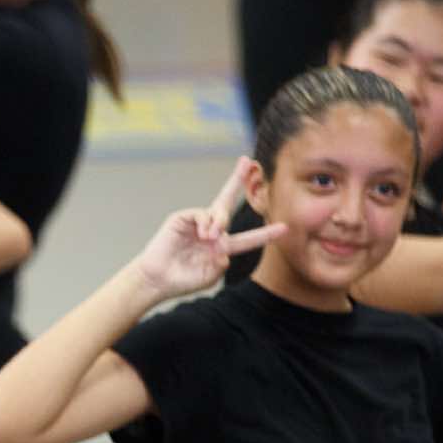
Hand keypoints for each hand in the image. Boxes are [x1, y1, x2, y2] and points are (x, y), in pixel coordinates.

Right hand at [130, 156, 286, 300]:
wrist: (157, 280)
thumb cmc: (183, 281)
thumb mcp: (210, 276)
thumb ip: (222, 262)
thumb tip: (223, 243)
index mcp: (221, 247)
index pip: (248, 239)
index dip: (265, 234)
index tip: (284, 228)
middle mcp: (211, 231)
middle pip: (227, 202)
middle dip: (236, 180)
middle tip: (247, 161)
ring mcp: (196, 223)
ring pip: (218, 211)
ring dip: (219, 223)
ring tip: (210, 238)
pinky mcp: (182, 218)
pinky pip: (201, 214)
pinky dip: (205, 223)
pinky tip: (202, 235)